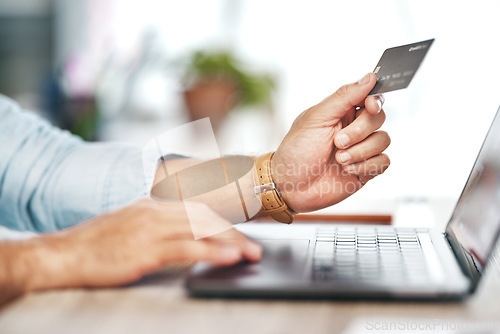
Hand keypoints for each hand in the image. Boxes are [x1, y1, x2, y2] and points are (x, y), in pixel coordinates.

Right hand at [16, 199, 261, 291]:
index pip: (197, 210)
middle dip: (234, 232)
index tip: (240, 232)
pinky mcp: (145, 250)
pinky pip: (187, 248)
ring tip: (251, 253)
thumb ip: (154, 225)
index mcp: (152, 205)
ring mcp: (150, 229)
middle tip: (254, 247)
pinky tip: (228, 257)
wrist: (62, 254)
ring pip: (201, 230)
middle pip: (205, 218)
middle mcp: (155, 212)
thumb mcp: (128, 225)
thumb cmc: (94, 244)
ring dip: (231, 242)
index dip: (222, 221)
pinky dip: (212, 252)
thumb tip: (179, 233)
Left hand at [272, 73, 389, 212]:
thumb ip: (343, 97)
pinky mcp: (366, 169)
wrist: (290, 186)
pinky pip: (383, 161)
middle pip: (379, 118)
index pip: (369, 97)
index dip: (375, 100)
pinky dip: (367, 165)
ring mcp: (361, 149)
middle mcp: (354, 128)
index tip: (370, 106)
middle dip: (360, 131)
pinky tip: (347, 169)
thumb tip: (369, 77)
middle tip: (338, 142)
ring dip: (361, 151)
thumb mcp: (316, 119)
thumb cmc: (296, 151)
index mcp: (341, 112)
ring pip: (383, 140)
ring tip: (339, 159)